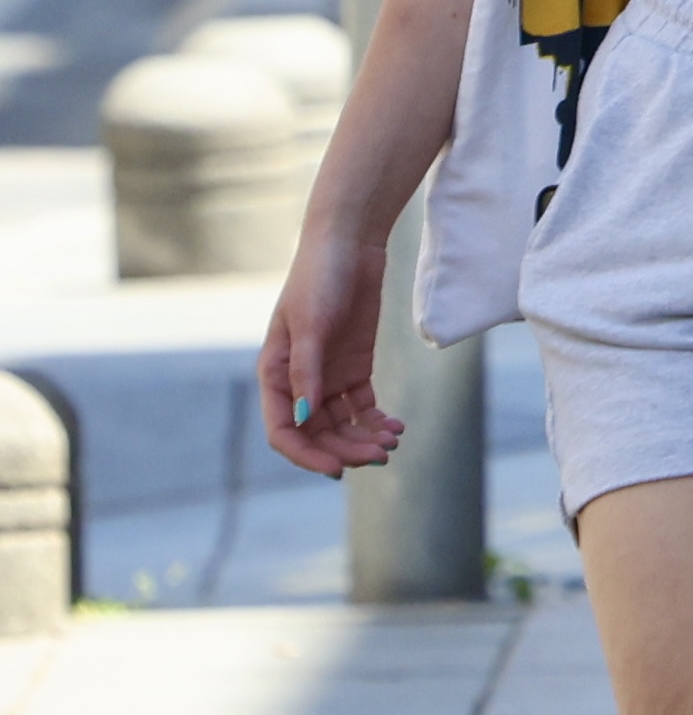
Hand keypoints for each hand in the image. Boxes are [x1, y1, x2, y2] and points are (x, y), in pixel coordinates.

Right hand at [258, 221, 399, 476]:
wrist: (349, 246)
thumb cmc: (319, 278)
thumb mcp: (311, 324)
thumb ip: (307, 371)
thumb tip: (304, 416)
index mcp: (274, 375)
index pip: (283, 431)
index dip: (306, 455)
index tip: (338, 469)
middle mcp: (299, 382)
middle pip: (317, 433)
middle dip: (346, 449)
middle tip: (381, 455)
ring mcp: (328, 376)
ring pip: (342, 424)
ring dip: (364, 439)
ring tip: (392, 441)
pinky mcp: (355, 368)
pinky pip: (362, 407)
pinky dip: (377, 421)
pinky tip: (396, 426)